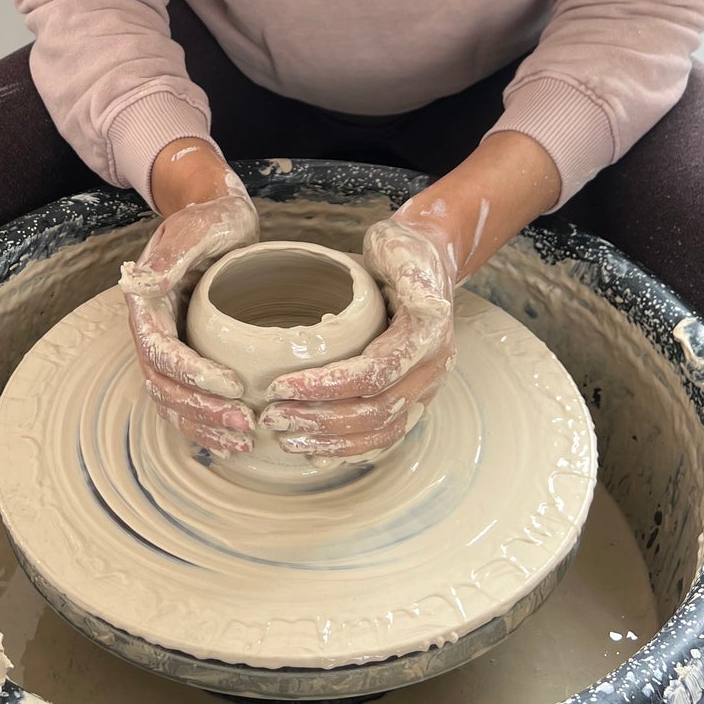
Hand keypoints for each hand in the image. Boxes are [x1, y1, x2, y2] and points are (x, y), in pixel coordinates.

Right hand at [119, 154, 259, 453]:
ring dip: (204, 425)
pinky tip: (236, 435)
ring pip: (172, 401)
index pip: (161, 352)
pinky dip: (207, 422)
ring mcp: (170, 344)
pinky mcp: (190, 354)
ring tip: (244, 438)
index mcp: (148, 303)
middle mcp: (153, 329)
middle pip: (164, 386)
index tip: (233, 386)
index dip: (192, 375)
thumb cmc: (210, 218)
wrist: (218, 216)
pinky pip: (187, 398)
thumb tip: (139, 284)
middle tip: (245, 422)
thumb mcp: (196, 227)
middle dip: (201, 410)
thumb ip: (170, 256)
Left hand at [258, 209, 456, 458]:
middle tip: (272, 417)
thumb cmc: (405, 250)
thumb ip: (414, 277)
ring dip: (332, 441)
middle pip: (375, 412)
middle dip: (320, 419)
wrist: (428, 259)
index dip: (325, 386)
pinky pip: (385, 435)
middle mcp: (431, 369)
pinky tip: (317, 453)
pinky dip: (352, 450)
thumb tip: (430, 305)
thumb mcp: (403, 250)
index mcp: (427, 337)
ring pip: (381, 432)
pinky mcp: (413, 397)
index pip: (373, 374)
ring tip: (286, 438)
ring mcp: (425, 388)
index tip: (279, 386)